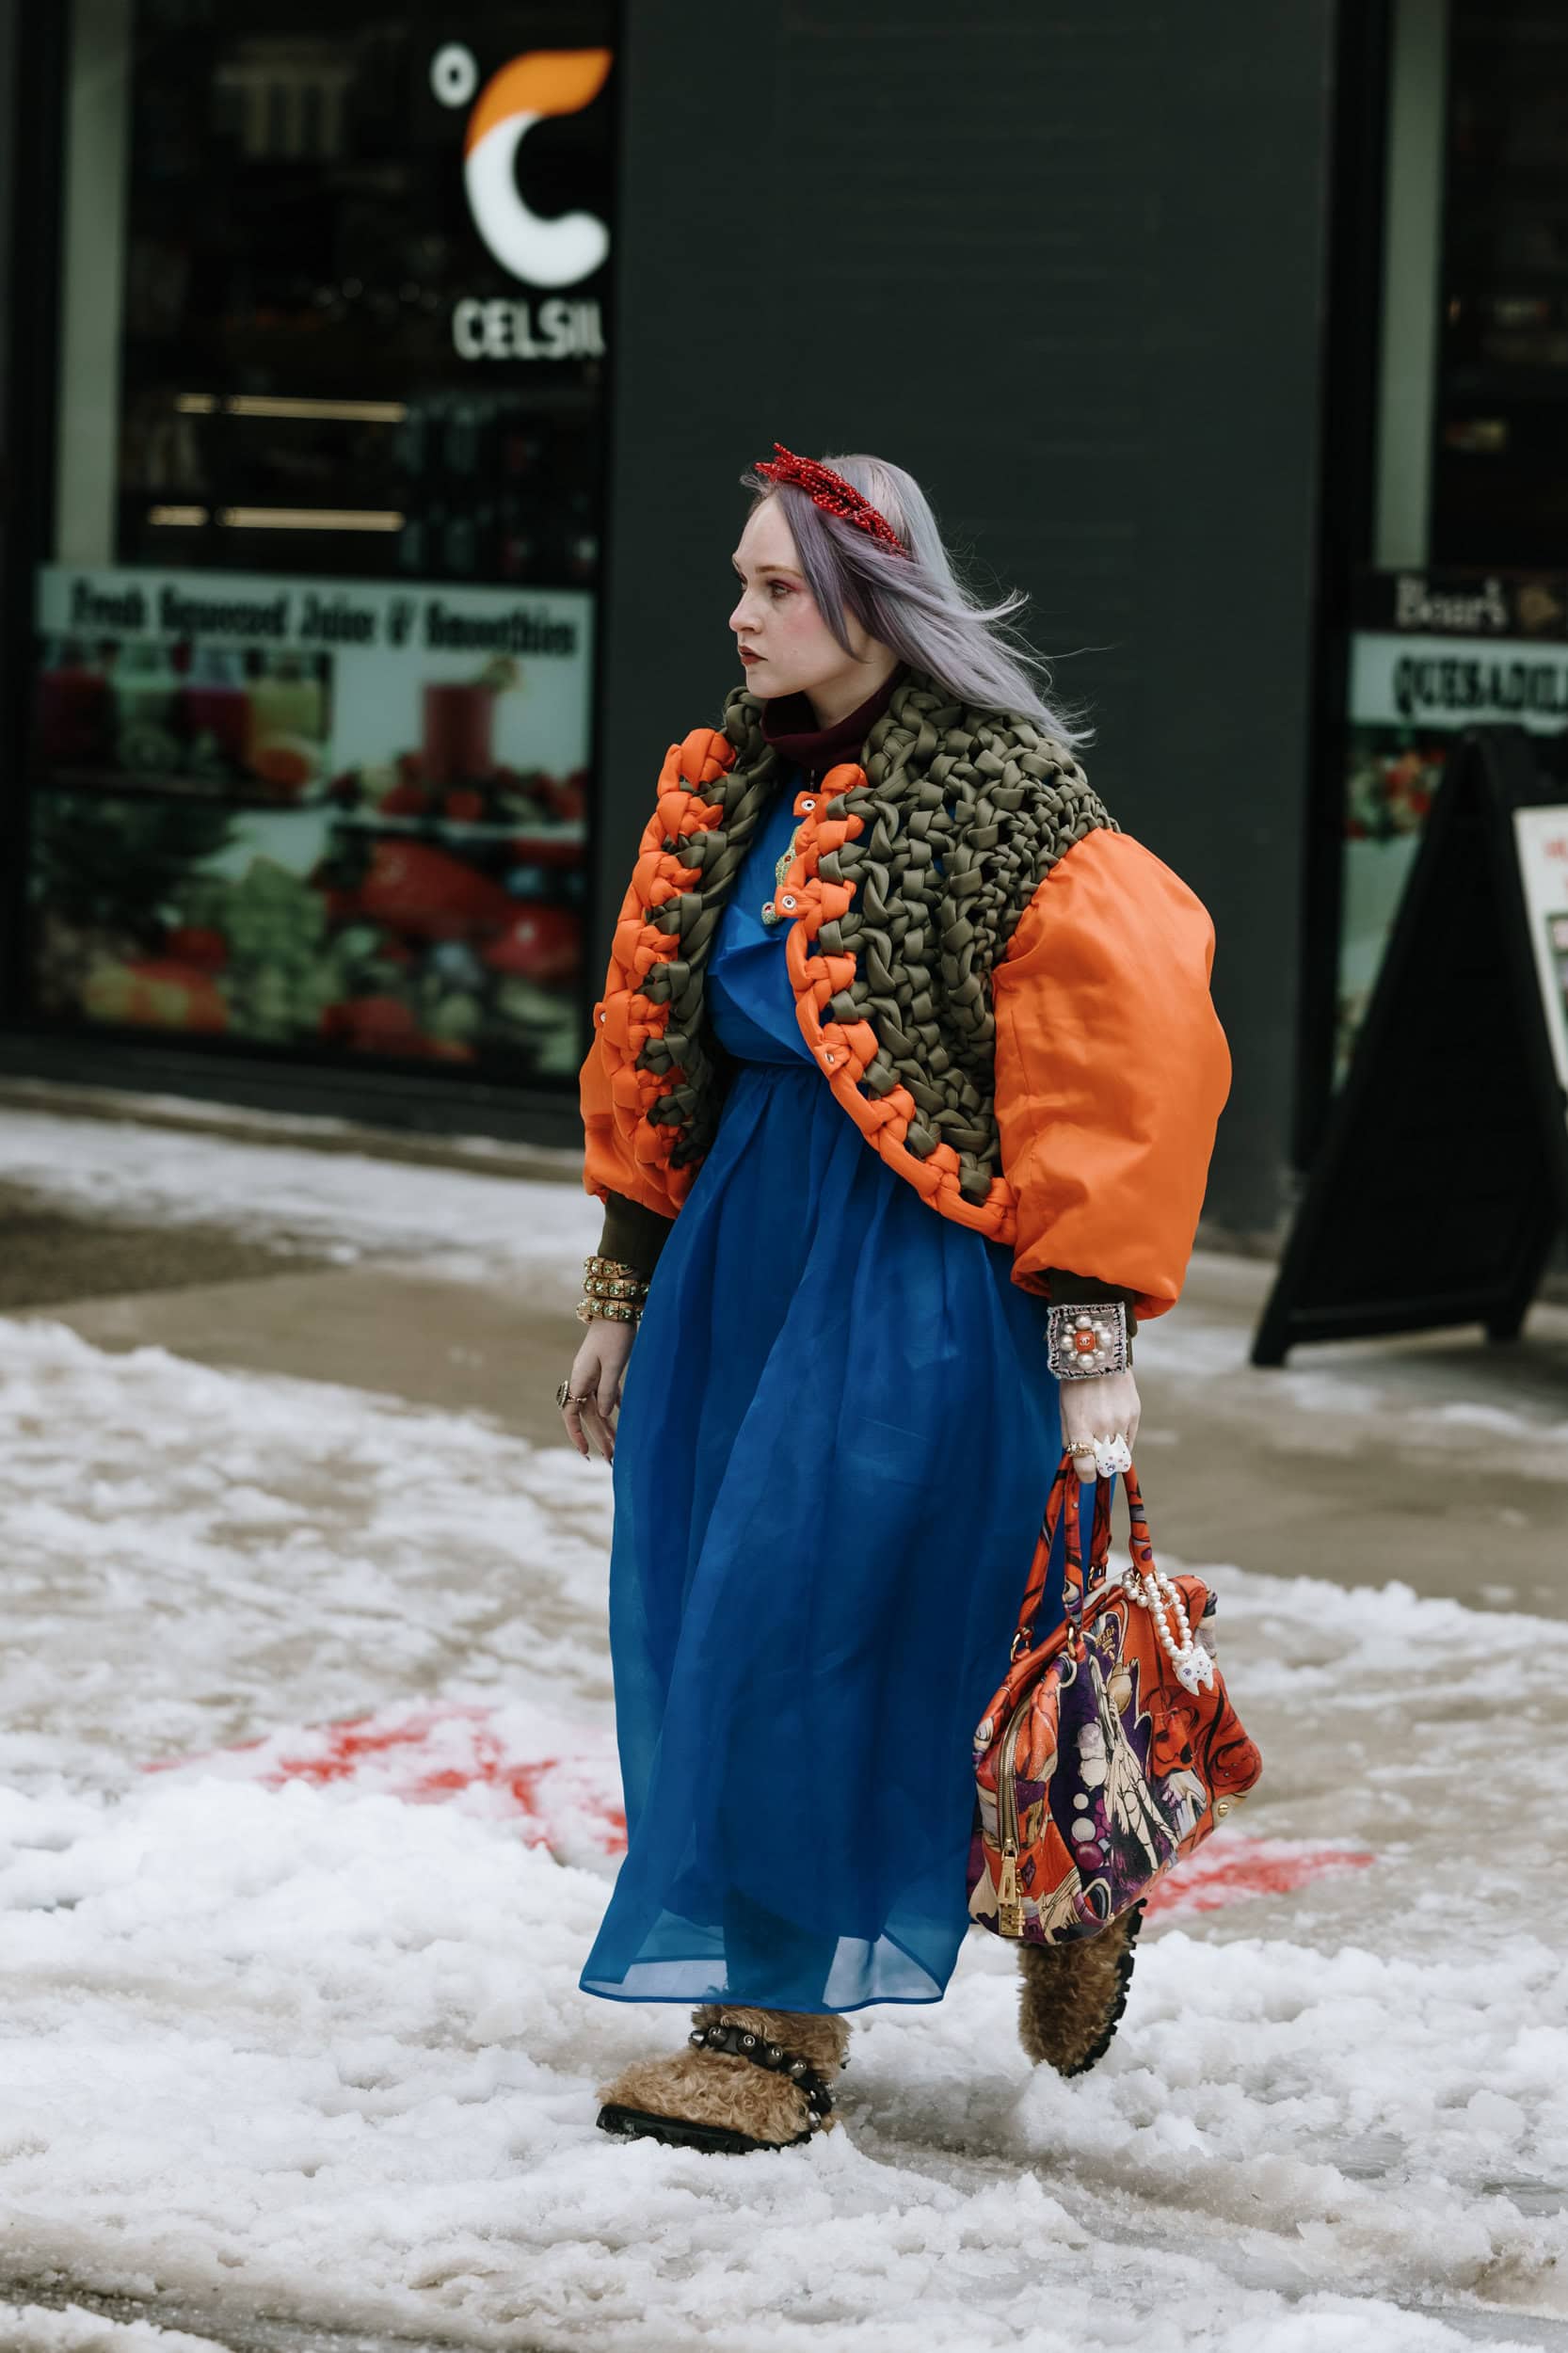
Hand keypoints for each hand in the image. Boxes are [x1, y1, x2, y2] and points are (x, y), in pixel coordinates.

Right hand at [559, 1316, 637, 1462]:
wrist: (616, 1308)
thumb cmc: (615, 1335)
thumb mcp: (615, 1364)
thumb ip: (608, 1390)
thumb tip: (604, 1415)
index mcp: (581, 1378)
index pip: (572, 1413)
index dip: (577, 1433)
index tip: (586, 1452)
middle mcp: (583, 1379)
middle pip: (588, 1415)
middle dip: (599, 1438)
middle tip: (611, 1459)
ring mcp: (593, 1374)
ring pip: (598, 1407)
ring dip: (607, 1427)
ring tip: (617, 1446)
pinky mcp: (605, 1368)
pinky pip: (606, 1394)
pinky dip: (613, 1408)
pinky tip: (622, 1418)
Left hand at [1060, 1368, 1139, 1482]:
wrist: (1100, 1355)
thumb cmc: (1076, 1384)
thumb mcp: (1064, 1409)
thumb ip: (1068, 1437)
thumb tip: (1076, 1462)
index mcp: (1079, 1424)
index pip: (1085, 1464)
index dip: (1086, 1475)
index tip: (1086, 1475)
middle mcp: (1101, 1425)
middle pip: (1105, 1464)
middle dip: (1099, 1467)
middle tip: (1095, 1460)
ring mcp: (1120, 1420)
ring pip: (1120, 1456)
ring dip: (1112, 1456)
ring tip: (1104, 1443)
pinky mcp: (1134, 1414)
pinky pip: (1130, 1442)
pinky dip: (1122, 1443)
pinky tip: (1114, 1432)